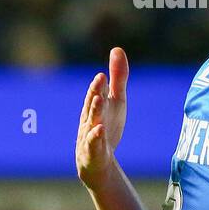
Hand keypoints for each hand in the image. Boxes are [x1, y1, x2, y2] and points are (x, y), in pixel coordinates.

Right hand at [75, 47, 129, 187]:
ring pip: (92, 122)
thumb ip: (118, 78)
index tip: (102, 74)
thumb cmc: (106, 126)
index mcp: (95, 107)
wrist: (97, 161)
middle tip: (100, 80)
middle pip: (93, 105)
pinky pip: (94, 144)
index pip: (96, 94)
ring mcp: (90, 135)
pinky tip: (100, 131)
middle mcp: (90, 119)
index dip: (98, 85)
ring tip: (99, 100)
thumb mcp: (116, 101)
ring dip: (94, 111)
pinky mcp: (94, 152)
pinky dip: (96, 138)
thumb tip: (117, 49)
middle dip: (95, 93)